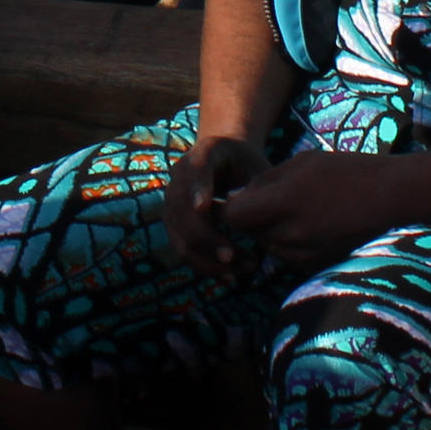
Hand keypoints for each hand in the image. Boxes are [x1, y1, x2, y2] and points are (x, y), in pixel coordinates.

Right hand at [163, 132, 264, 281]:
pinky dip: (204, 265)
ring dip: (207, 258)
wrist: (227, 158)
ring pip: (180, 235)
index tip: (204, 207)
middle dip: (207, 238)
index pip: (196, 169)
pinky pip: (182, 247)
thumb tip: (254, 220)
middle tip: (235, 257)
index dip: (198, 188)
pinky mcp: (174, 221)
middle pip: (183, 210)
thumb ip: (257, 189)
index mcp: (204, 152)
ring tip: (241, 270)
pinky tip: (229, 277)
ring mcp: (172, 199)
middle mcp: (180, 175)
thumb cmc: (249, 165)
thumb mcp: (258, 168)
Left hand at [216, 149, 415, 275]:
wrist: (390, 196)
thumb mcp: (300, 164)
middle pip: (250, 233)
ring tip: (298, 212)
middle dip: (253, 220)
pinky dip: (291, 244)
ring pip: (268, 246)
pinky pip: (288, 256)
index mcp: (285, 201)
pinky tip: (312, 226)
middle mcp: (291, 233)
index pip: (234, 217)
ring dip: (272, 232)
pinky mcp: (316, 265)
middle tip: (272, 203)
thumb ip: (264, 182)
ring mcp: (305, 253)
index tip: (239, 200)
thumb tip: (236, 199)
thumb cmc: (345, 171)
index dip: (231, 209)